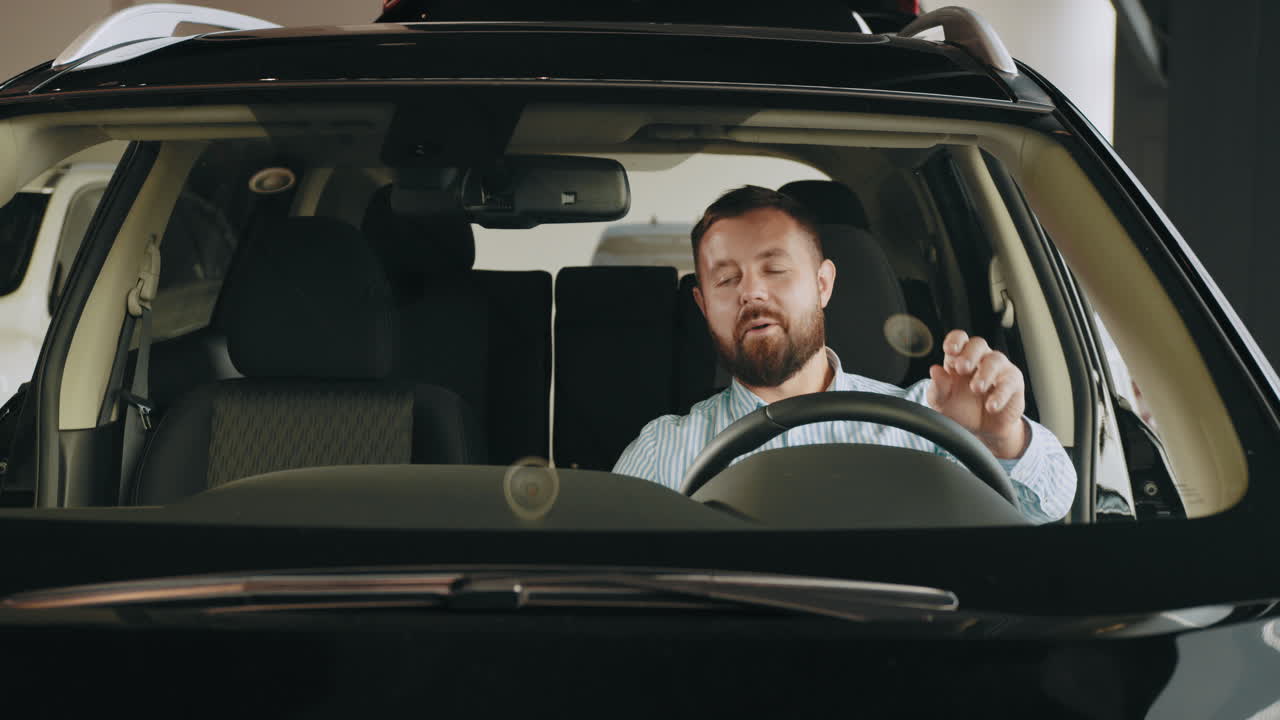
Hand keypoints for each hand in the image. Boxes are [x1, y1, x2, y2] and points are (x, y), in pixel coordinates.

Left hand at [926, 330, 1028, 458]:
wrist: (981, 431)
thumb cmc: (960, 410)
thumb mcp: (943, 402)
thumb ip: (938, 388)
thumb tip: (934, 370)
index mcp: (959, 358)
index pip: (959, 339)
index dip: (955, 340)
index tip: (949, 350)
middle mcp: (980, 359)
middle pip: (978, 344)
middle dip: (969, 354)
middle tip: (962, 368)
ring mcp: (998, 369)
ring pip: (995, 360)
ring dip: (985, 373)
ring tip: (976, 388)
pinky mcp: (1013, 383)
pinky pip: (1009, 382)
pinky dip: (1000, 394)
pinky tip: (991, 406)